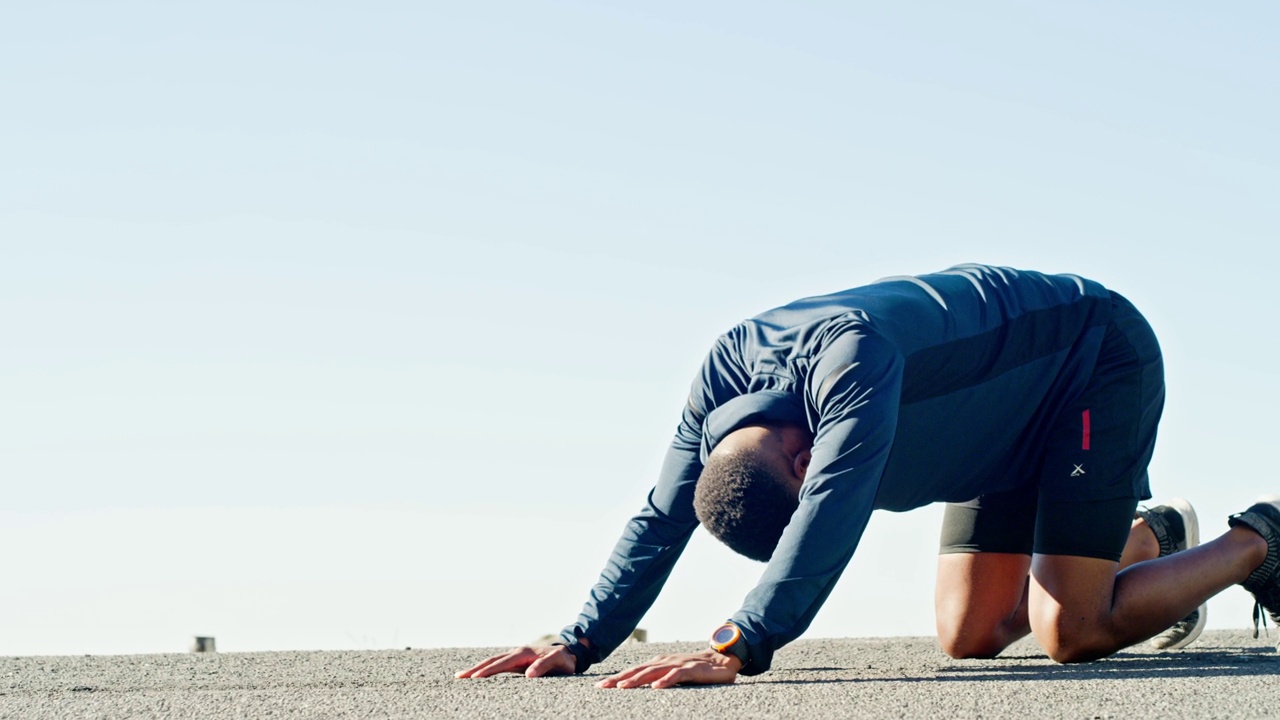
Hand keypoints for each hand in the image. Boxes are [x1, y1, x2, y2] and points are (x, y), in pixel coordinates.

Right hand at [454, 645, 575, 678]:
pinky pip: (497, 665)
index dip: (488, 671)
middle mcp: (517, 653)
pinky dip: (485, 669)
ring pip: (493, 662)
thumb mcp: (558, 662)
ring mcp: (515, 657)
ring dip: (477, 668)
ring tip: (461, 676)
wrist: (568, 652)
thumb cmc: (564, 659)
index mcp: (525, 653)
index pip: (503, 663)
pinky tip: (477, 675)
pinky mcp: (516, 662)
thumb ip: (544, 666)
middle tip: (459, 676)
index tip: (474, 677)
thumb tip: (528, 675)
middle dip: (475, 669)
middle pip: (493, 661)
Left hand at [597, 649, 741, 689]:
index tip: (599, 686)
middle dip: (619, 678)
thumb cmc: (695, 669)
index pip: (633, 671)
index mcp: (658, 663)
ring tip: (622, 687)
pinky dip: (665, 681)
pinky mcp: (691, 670)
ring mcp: (677, 664)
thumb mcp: (673, 673)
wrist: (721, 659)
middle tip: (602, 687)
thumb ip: (658, 678)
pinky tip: (656, 687)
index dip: (616, 678)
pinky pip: (676, 676)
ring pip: (653, 672)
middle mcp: (664, 662)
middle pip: (638, 671)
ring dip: (636, 679)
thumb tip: (640, 688)